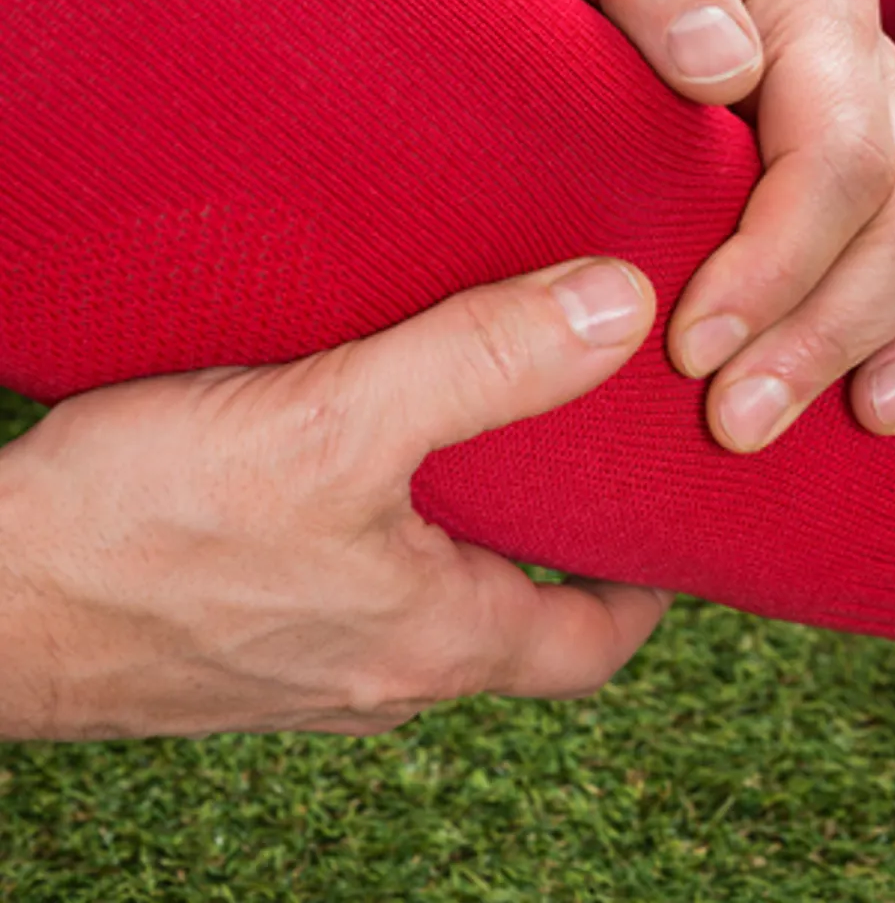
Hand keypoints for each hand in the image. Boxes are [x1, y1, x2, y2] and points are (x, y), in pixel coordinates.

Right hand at [0, 259, 667, 739]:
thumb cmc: (138, 535)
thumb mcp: (335, 424)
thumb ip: (482, 362)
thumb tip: (619, 309)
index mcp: (436, 642)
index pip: (592, 642)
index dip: (648, 582)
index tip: (672, 510)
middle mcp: (379, 671)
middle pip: (515, 613)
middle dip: (557, 532)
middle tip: (583, 437)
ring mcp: (300, 661)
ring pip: (425, 592)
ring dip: (460, 520)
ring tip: (475, 417)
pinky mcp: (228, 633)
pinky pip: (339, 578)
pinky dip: (372, 518)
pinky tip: (346, 442)